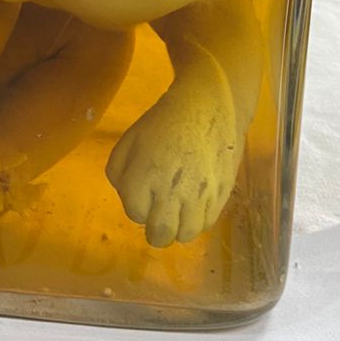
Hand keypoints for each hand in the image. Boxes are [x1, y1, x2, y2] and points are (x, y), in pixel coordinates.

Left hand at [105, 54, 241, 246]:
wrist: (208, 106)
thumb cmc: (163, 122)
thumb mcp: (129, 140)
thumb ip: (118, 172)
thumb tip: (127, 196)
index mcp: (144, 176)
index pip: (134, 213)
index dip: (136, 205)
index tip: (143, 192)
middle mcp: (171, 191)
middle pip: (160, 235)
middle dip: (154, 232)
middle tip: (157, 219)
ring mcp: (199, 194)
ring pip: (186, 234)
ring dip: (177, 228)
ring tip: (178, 213)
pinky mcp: (221, 193)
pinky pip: (207, 223)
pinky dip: (198, 221)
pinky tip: (194, 206)